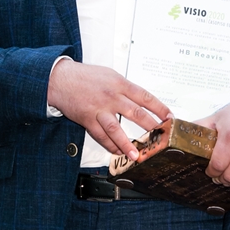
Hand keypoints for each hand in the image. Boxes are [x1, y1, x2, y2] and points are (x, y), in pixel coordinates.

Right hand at [47, 59, 171, 158]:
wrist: (60, 79)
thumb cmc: (85, 76)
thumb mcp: (110, 75)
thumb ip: (125, 88)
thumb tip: (141, 100)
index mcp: (120, 84)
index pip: (145, 97)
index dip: (160, 108)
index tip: (169, 117)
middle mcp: (111, 96)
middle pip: (135, 113)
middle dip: (150, 127)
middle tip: (160, 138)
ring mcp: (99, 109)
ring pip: (116, 128)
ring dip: (127, 143)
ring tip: (136, 154)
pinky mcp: (87, 119)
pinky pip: (100, 136)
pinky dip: (110, 145)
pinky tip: (118, 152)